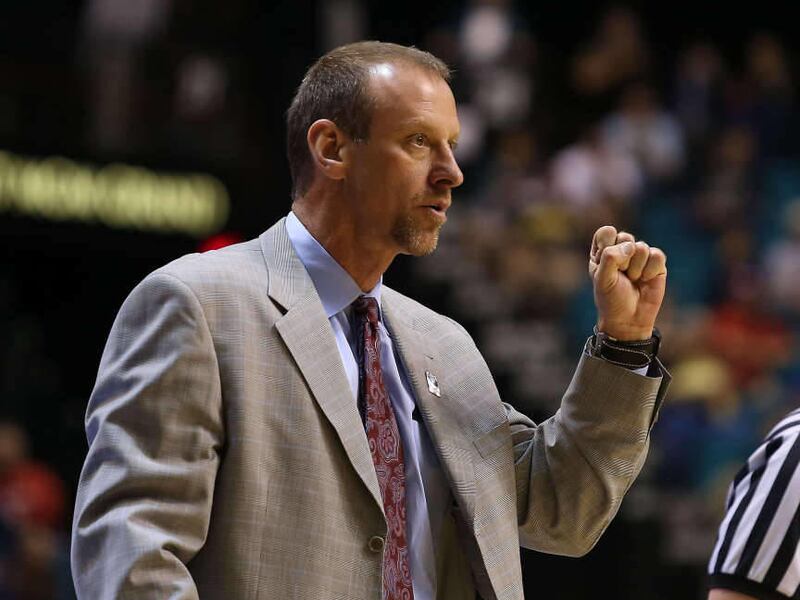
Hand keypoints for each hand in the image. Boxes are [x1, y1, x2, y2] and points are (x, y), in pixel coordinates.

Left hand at [588, 226, 666, 340]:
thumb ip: (610, 257)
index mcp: (603, 251)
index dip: (608, 246)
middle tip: (621, 276)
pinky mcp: (657, 263)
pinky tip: (645, 280)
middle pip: (625, 237)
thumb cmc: (611, 298)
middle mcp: (622, 250)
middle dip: (623, 260)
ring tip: (633, 280)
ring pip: (642, 247)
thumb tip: (631, 246)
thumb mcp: (602, 278)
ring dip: (636, 268)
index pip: (606, 232)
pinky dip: (650, 270)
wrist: (629, 319)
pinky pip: (657, 255)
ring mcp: (640, 256)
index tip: (605, 264)